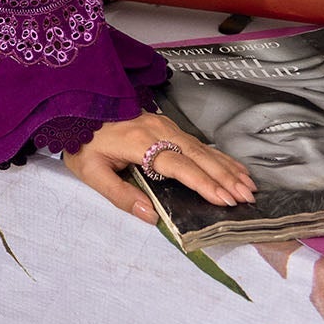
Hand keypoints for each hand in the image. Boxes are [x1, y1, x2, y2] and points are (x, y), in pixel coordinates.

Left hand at [63, 111, 257, 224]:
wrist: (75, 107)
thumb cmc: (82, 142)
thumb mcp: (90, 172)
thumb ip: (120, 195)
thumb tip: (151, 216)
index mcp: (141, 143)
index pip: (179, 166)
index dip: (203, 183)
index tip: (224, 200)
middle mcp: (158, 130)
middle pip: (198, 156)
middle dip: (225, 178)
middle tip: (247, 197)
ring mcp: (164, 125)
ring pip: (202, 148)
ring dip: (227, 167)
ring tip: (248, 186)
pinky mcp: (165, 124)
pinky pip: (197, 142)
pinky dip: (218, 156)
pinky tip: (231, 166)